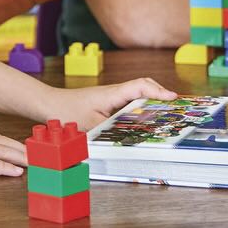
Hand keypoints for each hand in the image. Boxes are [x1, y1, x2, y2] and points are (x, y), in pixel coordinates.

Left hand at [42, 77, 176, 131]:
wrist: (49, 105)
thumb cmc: (66, 111)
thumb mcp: (88, 125)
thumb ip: (107, 133)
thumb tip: (125, 142)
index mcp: (112, 93)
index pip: (140, 86)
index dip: (158, 91)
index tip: (172, 99)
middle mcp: (115, 92)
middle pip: (144, 88)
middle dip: (162, 96)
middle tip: (178, 108)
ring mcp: (113, 97)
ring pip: (139, 95)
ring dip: (153, 102)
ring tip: (169, 114)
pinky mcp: (109, 104)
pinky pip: (130, 103)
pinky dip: (142, 108)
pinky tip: (146, 121)